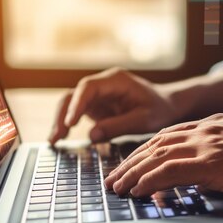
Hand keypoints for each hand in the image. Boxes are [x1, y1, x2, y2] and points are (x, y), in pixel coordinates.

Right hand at [49, 68, 178, 144]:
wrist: (168, 105)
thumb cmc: (160, 109)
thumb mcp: (143, 120)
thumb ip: (118, 127)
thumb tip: (90, 136)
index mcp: (116, 81)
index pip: (88, 88)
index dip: (76, 105)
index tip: (70, 123)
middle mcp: (103, 84)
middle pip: (74, 95)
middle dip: (63, 115)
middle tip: (56, 137)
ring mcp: (98, 94)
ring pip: (71, 103)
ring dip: (61, 120)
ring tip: (54, 141)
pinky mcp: (97, 106)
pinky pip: (78, 112)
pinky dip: (68, 124)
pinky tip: (60, 139)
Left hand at [105, 114, 222, 199]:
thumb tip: (211, 170)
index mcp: (214, 125)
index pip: (170, 136)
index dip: (147, 151)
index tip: (133, 163)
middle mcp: (206, 130)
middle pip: (156, 144)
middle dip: (131, 161)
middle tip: (114, 177)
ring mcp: (208, 145)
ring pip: (157, 156)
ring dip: (133, 173)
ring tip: (117, 187)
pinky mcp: (212, 163)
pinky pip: (170, 171)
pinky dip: (149, 180)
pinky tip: (137, 190)